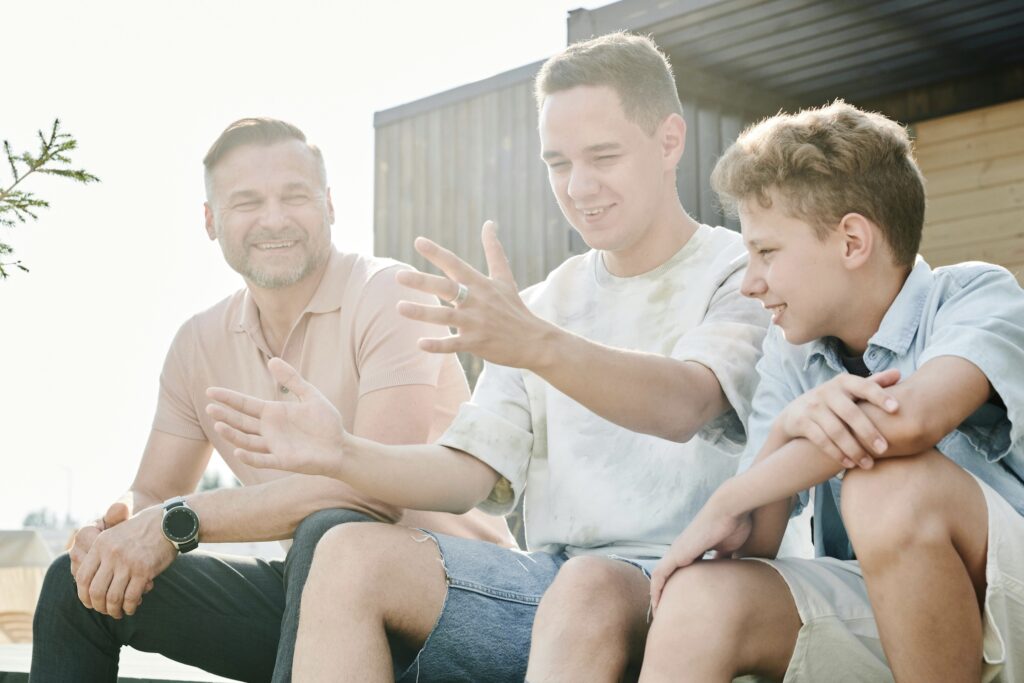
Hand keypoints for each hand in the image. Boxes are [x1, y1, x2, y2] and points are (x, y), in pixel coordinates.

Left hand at [75, 506, 174, 618]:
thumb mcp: (117, 532)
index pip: (82, 577)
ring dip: (114, 610)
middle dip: (98, 606)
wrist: (172, 521)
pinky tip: (132, 608)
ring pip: (113, 597)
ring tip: (118, 613)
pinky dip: (130, 607)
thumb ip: (104, 551)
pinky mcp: (144, 570)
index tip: (90, 602)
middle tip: (104, 611)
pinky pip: (131, 597)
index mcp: (101, 544)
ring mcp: (128, 562)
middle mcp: (111, 554)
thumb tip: (94, 578)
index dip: (83, 595)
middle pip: (96, 591)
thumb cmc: (145, 528)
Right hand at [205, 358, 346, 477]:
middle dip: (225, 416)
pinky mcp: (284, 461)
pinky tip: (238, 450)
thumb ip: (292, 380)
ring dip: (233, 435)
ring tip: (218, 426)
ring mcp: (275, 446)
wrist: (341, 447)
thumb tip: (272, 360)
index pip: (245, 404)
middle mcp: (269, 430)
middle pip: (241, 422)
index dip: (228, 398)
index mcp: (273, 413)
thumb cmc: (326, 423)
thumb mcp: (310, 395)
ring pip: (247, 441)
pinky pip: (263, 460)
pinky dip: (250, 457)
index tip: (210, 391)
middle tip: (209, 408)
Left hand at [395, 221, 553, 368]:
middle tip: (399, 276)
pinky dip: (438, 345)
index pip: (455, 264)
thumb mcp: (504, 277)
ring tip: (399, 307)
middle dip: (422, 281)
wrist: (534, 341)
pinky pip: (454, 344)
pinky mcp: (478, 343)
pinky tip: (420, 343)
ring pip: (446, 316)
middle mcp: (477, 301)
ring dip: (422, 312)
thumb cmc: (514, 308)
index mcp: (481, 284)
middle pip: (446, 288)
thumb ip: (493, 250)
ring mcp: (477, 323)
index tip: (418, 241)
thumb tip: (488, 223)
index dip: (436, 253)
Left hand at [649, 497, 752, 614]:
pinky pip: (660, 575)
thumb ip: (726, 561)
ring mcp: (677, 552)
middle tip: (667, 615)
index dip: (680, 588)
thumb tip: (733, 575)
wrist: (730, 510)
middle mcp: (683, 551)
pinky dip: (656, 590)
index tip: (682, 605)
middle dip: (666, 595)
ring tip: (659, 615)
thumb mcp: (730, 550)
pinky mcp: (677, 554)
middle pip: (668, 577)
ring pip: (660, 578)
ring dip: (658, 596)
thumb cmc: (734, 525)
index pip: (682, 573)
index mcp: (694, 550)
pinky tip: (656, 604)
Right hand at [778, 369, 900, 469]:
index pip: (864, 386)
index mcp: (843, 382)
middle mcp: (826, 392)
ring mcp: (812, 407)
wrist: (794, 412)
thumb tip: (898, 373)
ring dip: (853, 449)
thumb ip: (872, 383)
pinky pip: (821, 440)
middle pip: (850, 413)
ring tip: (868, 464)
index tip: (896, 409)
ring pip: (835, 430)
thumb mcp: (848, 390)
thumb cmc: (832, 402)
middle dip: (868, 432)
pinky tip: (849, 464)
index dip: (879, 396)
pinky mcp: (801, 422)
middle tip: (884, 449)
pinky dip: (836, 453)